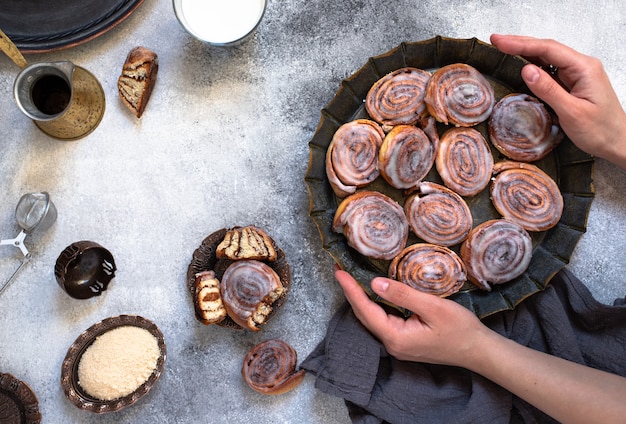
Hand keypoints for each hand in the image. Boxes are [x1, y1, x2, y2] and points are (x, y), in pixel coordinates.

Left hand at [337, 267, 625, 422]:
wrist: (479, 350)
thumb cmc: (460, 330)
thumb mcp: (433, 308)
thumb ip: (403, 296)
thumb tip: (375, 284)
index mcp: (396, 337)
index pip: (366, 309)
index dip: (351, 289)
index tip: (338, 272)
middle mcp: (392, 343)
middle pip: (364, 315)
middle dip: (351, 292)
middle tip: (341, 270)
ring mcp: (399, 344)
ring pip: (373, 318)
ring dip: (361, 298)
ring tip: (351, 278)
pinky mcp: (406, 341)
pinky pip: (383, 321)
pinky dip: (375, 305)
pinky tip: (373, 293)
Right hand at [490, 34, 625, 167]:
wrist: (617, 143)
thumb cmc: (600, 131)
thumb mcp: (572, 112)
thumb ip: (549, 90)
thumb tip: (526, 70)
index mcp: (584, 68)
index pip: (548, 49)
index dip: (522, 44)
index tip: (500, 42)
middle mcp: (581, 67)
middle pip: (547, 49)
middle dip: (520, 43)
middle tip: (496, 40)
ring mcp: (577, 74)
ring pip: (547, 58)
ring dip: (525, 52)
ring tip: (503, 49)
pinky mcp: (572, 84)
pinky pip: (550, 70)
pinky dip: (533, 65)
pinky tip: (520, 65)